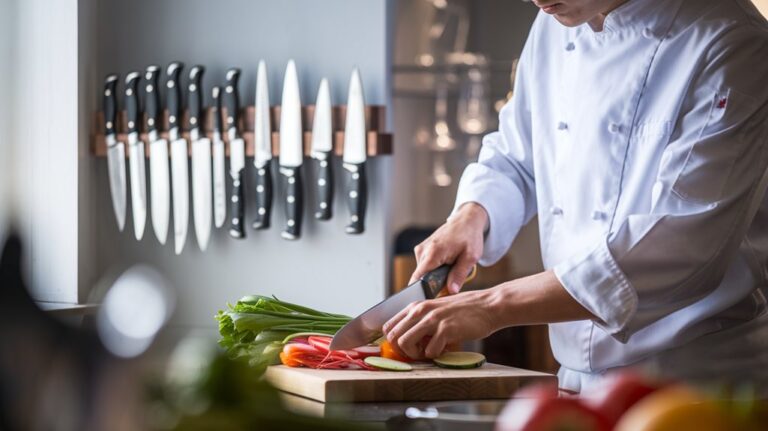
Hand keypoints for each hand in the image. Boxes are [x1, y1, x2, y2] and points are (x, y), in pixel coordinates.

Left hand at [382, 288, 499, 358]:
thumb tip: (407, 338)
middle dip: (402, 351)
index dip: (393, 341)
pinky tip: (445, 349)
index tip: (406, 347)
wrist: (488, 306)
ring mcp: (432, 319)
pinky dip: (436, 355)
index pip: (389, 326)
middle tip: (418, 353)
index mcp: (416, 306)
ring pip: (405, 343)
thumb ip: (421, 319)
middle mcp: (421, 310)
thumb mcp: (436, 309)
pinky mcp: (446, 329)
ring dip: (416, 354)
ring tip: (430, 352)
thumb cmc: (464, 310)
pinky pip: (429, 351)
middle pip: (393, 337)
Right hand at [412, 203, 487, 293]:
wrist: (465, 221)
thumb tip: (451, 291)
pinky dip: (434, 269)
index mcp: (433, 253)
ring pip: (423, 273)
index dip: (422, 291)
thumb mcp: (470, 257)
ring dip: (435, 276)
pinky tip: (445, 264)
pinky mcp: (421, 250)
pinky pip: (424, 267)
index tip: (430, 299)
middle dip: (434, 284)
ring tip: (449, 268)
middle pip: (422, 278)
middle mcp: (423, 251)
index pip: (418, 278)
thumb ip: (459, 275)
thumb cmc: (469, 237)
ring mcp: (420, 250)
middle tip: (451, 281)